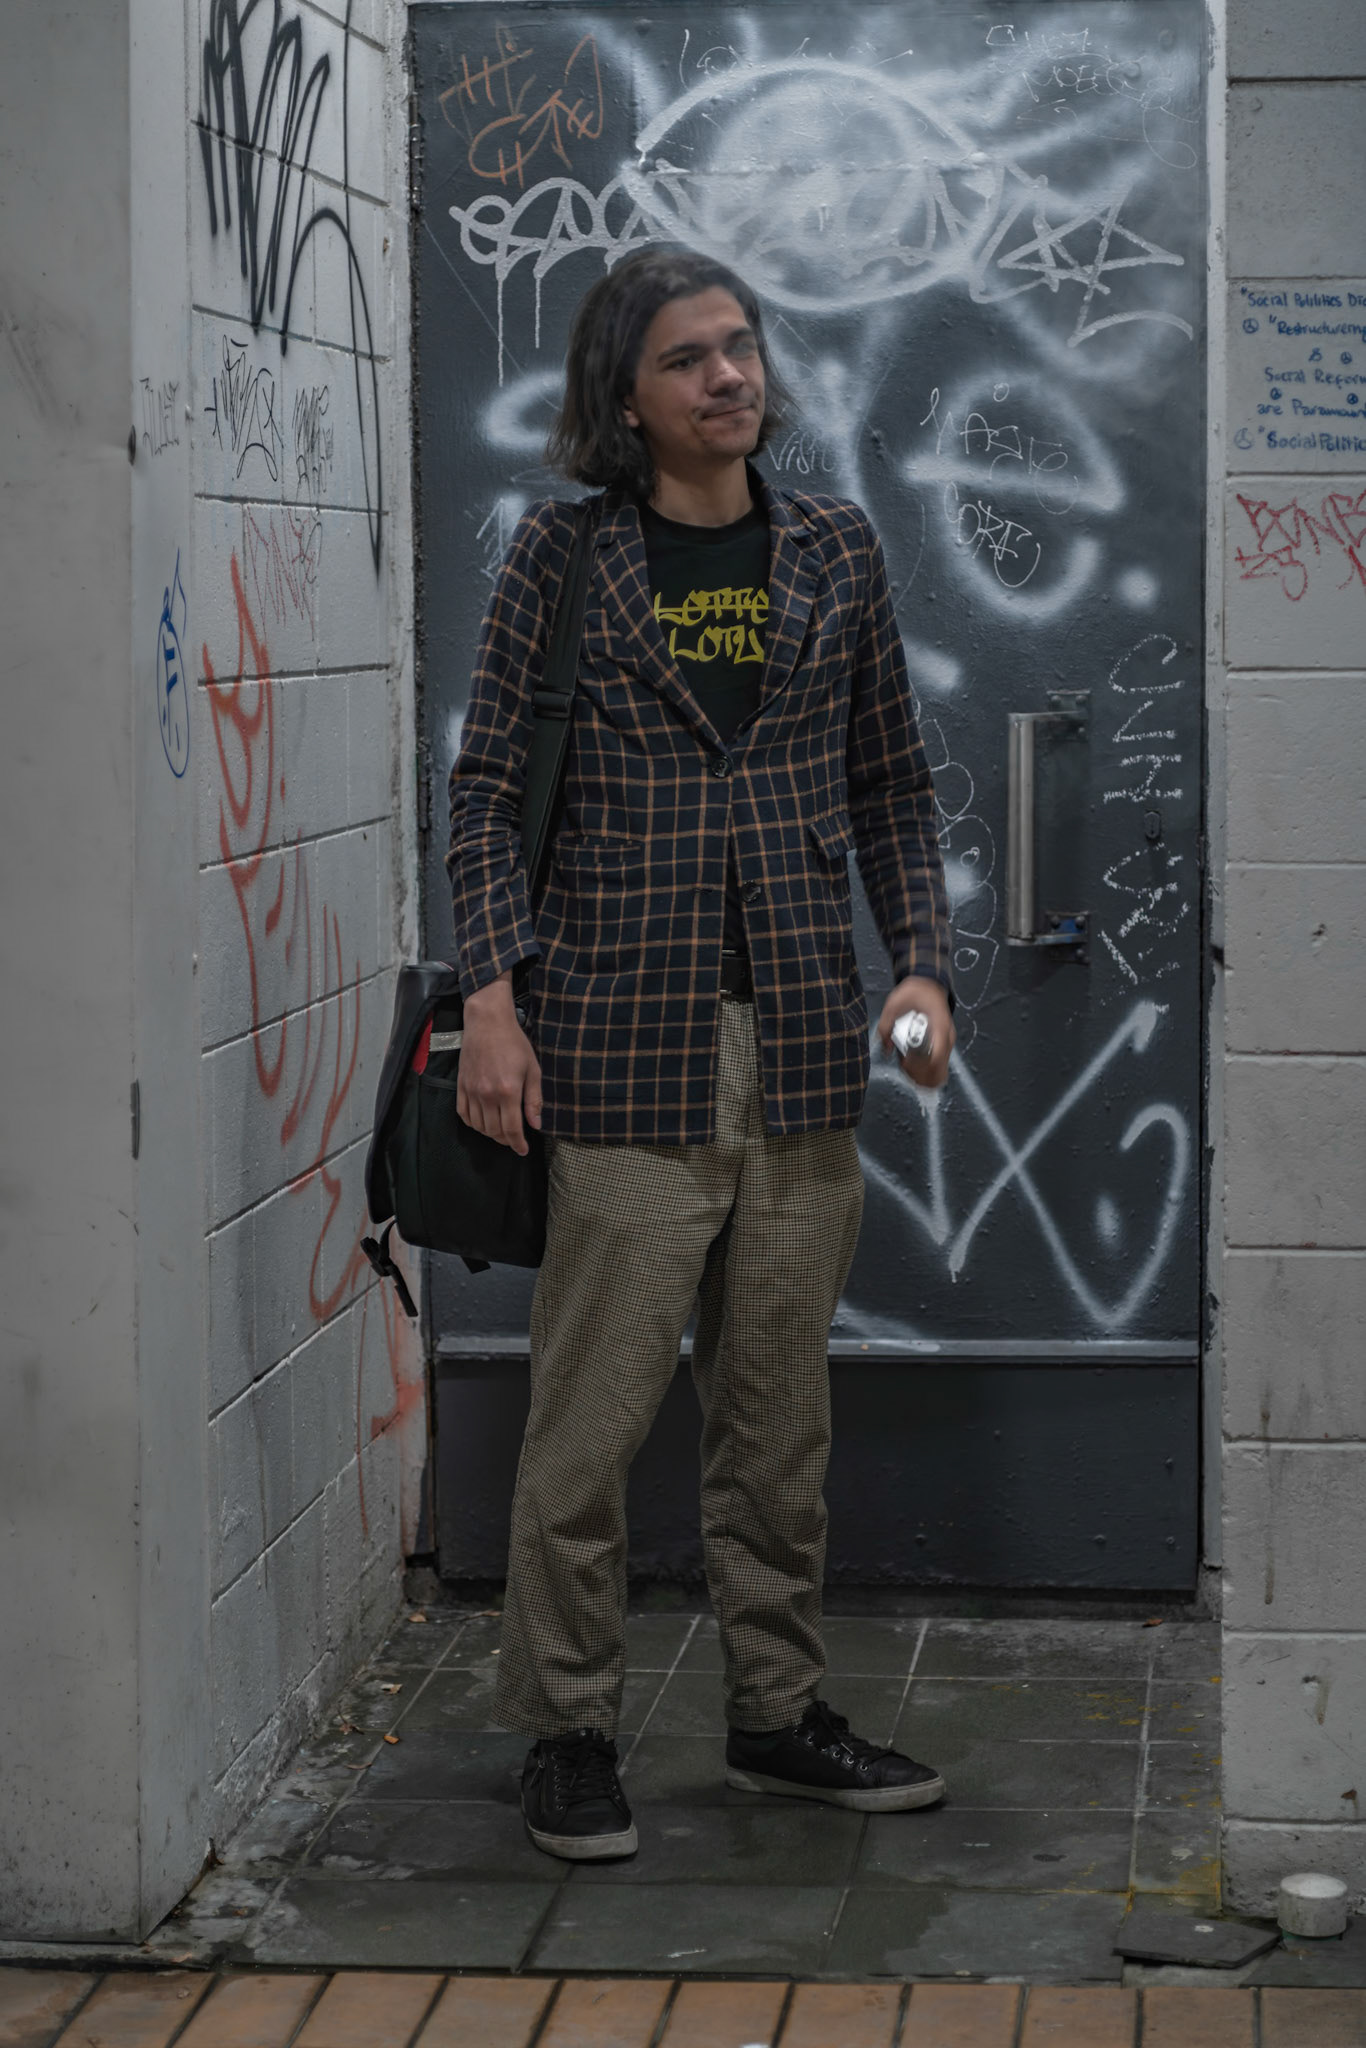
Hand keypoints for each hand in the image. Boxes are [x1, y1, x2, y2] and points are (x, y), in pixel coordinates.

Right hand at [456, 970, 542, 1153]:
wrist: (487, 1023)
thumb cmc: (514, 1044)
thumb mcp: (532, 1070)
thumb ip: (534, 1100)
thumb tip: (536, 1125)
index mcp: (507, 1092)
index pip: (511, 1129)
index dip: (518, 1144)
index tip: (523, 1150)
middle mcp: (487, 1095)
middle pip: (494, 1131)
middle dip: (506, 1140)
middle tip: (514, 1139)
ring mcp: (471, 1091)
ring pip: (478, 1126)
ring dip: (490, 1134)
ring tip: (501, 1131)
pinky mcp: (461, 1086)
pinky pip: (464, 1114)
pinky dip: (473, 1123)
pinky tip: (483, 1121)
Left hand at [877, 976, 954, 1089]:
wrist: (929, 985)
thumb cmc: (915, 992)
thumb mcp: (894, 1003)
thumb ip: (886, 1025)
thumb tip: (886, 1048)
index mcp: (939, 1025)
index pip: (937, 1055)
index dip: (920, 1064)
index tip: (905, 1061)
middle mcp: (946, 1037)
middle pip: (939, 1068)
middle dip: (919, 1074)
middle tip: (903, 1065)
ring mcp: (946, 1043)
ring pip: (940, 1072)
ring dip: (922, 1076)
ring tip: (906, 1066)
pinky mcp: (942, 1046)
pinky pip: (938, 1067)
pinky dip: (926, 1073)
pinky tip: (911, 1067)